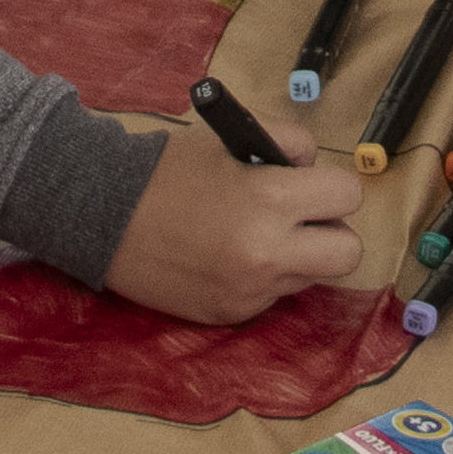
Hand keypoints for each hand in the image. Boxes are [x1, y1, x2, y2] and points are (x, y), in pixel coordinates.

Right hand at [101, 124, 364, 324]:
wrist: (104, 215)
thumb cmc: (168, 169)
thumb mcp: (231, 138)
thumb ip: (286, 144)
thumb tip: (314, 166)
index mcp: (270, 200)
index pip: (348, 197)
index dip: (330, 186)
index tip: (308, 184)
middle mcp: (268, 254)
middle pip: (348, 253)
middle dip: (330, 231)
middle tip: (299, 217)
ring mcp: (251, 291)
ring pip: (310, 276)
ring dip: (296, 255)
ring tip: (253, 234)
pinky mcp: (231, 314)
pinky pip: (272, 296)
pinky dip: (261, 277)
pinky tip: (225, 257)